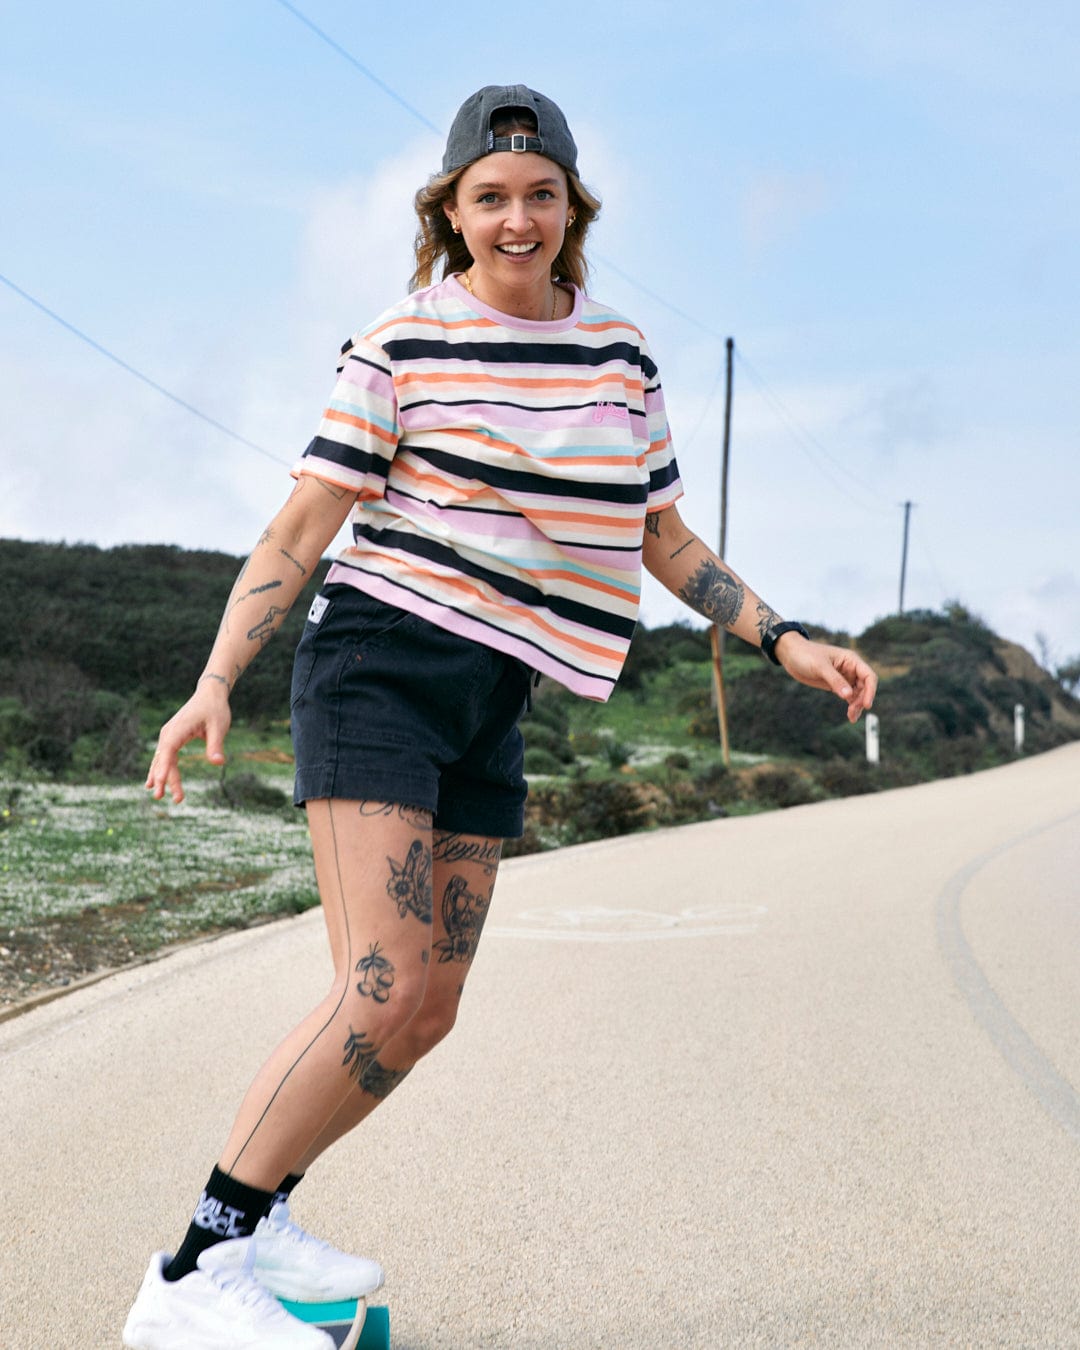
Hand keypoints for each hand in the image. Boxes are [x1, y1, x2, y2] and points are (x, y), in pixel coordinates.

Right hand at [145, 678, 231, 803]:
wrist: (210, 694)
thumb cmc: (215, 709)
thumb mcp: (219, 726)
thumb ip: (216, 744)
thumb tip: (219, 763)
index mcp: (179, 728)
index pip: (168, 750)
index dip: (163, 767)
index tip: (159, 782)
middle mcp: (169, 733)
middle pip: (164, 759)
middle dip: (166, 780)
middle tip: (175, 800)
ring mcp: (168, 736)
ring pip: (163, 760)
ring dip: (162, 778)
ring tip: (160, 796)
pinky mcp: (172, 738)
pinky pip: (164, 757)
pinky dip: (160, 769)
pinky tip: (153, 783)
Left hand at [775, 634, 876, 723]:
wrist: (791, 655)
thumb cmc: (806, 655)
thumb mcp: (820, 667)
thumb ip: (834, 680)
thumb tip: (848, 696)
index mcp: (851, 660)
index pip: (868, 676)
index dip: (871, 690)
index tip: (866, 704)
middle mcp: (851, 669)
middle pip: (865, 687)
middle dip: (861, 700)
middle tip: (852, 712)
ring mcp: (844, 677)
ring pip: (858, 694)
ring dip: (857, 705)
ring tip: (852, 718)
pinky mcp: (836, 685)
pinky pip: (849, 697)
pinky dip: (851, 706)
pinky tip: (851, 716)